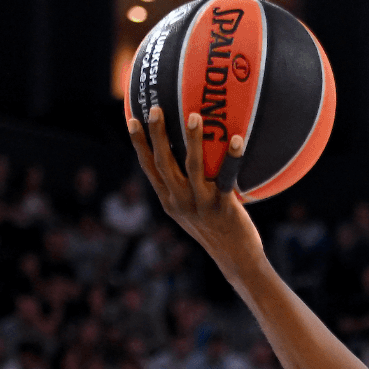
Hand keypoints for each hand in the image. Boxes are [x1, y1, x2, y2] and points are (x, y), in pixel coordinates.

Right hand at [127, 106, 262, 264]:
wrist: (236, 260)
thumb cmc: (217, 231)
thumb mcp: (193, 212)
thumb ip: (187, 189)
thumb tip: (191, 158)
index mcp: (169, 201)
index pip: (149, 168)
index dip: (139, 144)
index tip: (132, 119)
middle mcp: (180, 202)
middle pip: (163, 163)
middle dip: (157, 134)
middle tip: (156, 108)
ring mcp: (201, 204)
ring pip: (192, 167)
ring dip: (192, 140)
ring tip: (195, 116)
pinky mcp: (223, 207)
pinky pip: (226, 178)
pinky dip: (232, 158)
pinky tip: (237, 140)